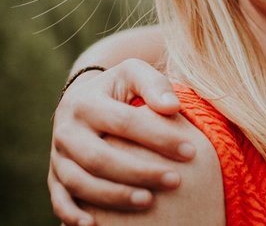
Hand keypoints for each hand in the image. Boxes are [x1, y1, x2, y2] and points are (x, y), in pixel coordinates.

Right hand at [48, 59, 196, 224]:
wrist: (82, 98)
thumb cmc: (120, 87)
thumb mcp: (135, 73)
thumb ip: (154, 85)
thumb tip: (172, 107)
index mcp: (86, 103)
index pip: (125, 122)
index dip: (159, 137)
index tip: (191, 151)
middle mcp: (66, 131)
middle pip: (100, 157)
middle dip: (138, 172)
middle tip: (175, 181)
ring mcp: (57, 156)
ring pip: (80, 182)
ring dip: (113, 195)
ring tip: (149, 202)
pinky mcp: (54, 176)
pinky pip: (59, 199)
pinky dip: (72, 214)